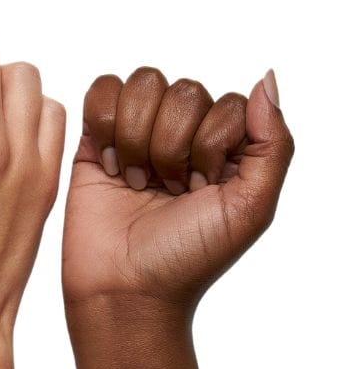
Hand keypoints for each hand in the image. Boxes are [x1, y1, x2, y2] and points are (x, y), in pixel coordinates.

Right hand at [62, 68, 294, 306]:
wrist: (124, 288)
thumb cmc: (186, 259)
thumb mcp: (252, 209)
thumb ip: (274, 143)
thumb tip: (267, 79)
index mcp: (225, 150)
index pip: (227, 103)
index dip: (210, 144)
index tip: (197, 191)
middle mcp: (183, 136)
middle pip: (183, 91)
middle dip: (172, 148)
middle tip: (165, 192)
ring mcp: (138, 135)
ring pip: (142, 85)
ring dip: (138, 139)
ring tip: (137, 182)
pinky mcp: (95, 140)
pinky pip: (102, 91)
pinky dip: (105, 126)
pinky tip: (110, 167)